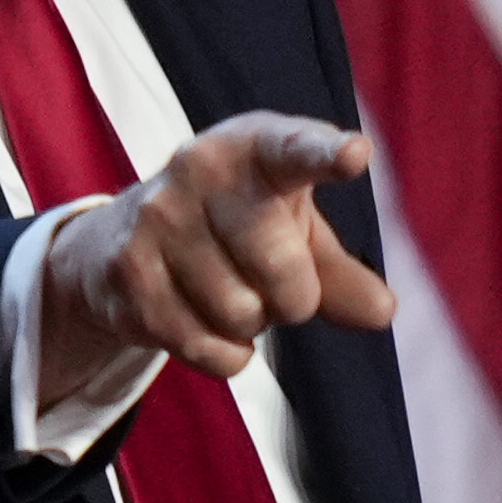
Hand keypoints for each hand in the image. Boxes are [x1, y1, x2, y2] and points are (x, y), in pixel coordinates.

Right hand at [39, 112, 395, 407]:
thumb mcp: (295, 234)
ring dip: (249, 324)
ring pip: (243, 315)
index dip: (324, 154)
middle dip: (293, 298)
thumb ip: (342, 272)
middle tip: (269, 281)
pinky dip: (224, 354)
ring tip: (223, 289)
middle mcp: (197, 168)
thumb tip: (381, 312)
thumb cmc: (236, 228)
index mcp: (253, 148)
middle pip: (282, 270)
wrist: (120, 240)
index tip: (356, 155)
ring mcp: (156, 217)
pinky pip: (211, 349)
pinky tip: (201, 320)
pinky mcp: (127, 270)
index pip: (293, 150)